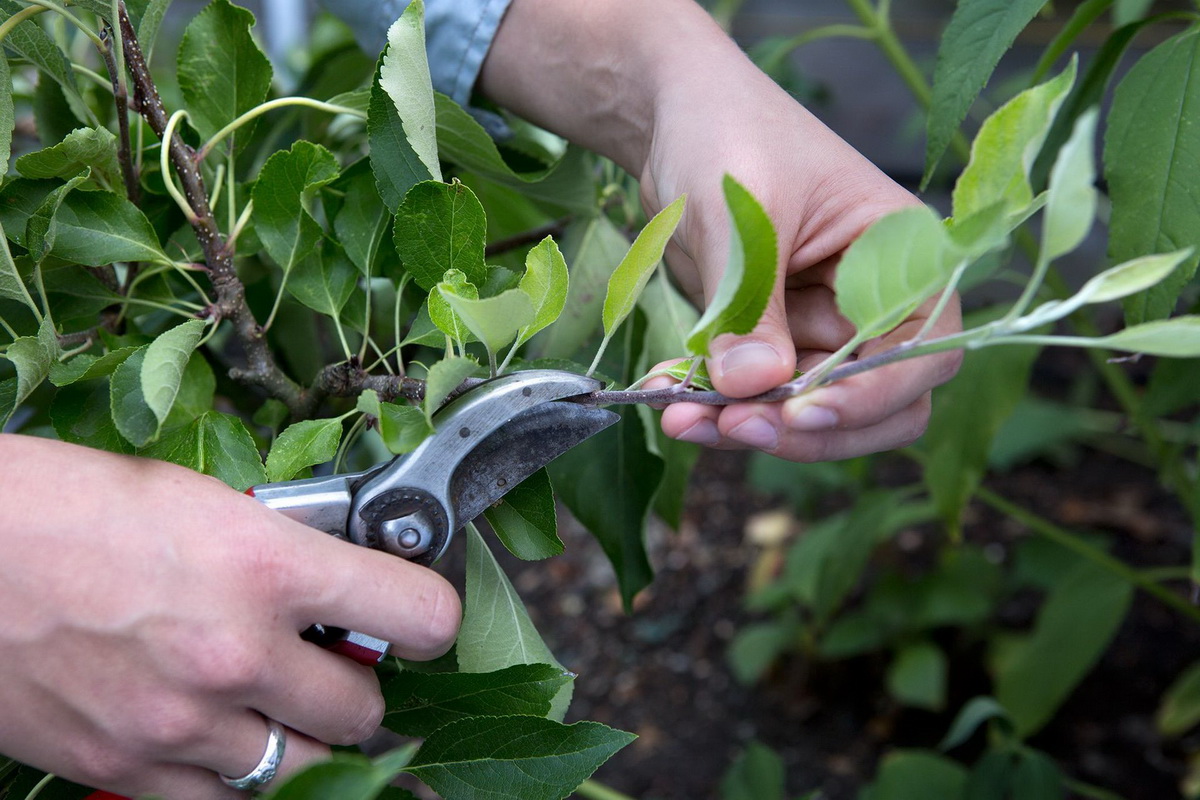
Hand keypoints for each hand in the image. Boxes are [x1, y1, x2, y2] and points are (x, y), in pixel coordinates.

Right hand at [0, 435, 459, 798]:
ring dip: (306, 742)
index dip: (429, 617)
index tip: (417, 618)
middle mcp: (237, 654)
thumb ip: (282, 548)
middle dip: (357, 689)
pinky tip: (221, 739)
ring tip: (275, 704)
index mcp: (268, 567)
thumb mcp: (200, 502)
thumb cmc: (68, 506)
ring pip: (306, 772)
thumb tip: (339, 577)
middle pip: (364, 711)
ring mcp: (183, 725)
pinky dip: (237, 780)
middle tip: (329, 664)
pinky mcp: (126, 771)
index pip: (420, 614)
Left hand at [480, 0, 960, 462]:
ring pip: (806, 414)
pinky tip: (666, 392)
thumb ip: (751, 300)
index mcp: (902, 257)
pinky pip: (754, 399)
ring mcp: (821, 331)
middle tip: (728, 427)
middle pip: (871, 405)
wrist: (674, 120)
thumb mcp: (745, 211)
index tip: (800, 411)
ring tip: (678, 415)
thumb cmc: (729, 133)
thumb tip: (756, 386)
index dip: (869, 395)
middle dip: (801, 428)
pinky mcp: (771, 345)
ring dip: (745, 426)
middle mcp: (873, 305)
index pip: (919, 352)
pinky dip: (714, 406)